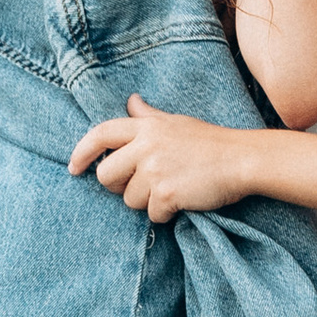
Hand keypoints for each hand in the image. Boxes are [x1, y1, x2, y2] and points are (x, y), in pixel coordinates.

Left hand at [66, 97, 257, 222]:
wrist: (242, 159)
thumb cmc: (210, 142)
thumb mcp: (175, 122)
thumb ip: (148, 116)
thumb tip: (131, 101)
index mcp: (146, 127)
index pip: (100, 134)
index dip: (82, 152)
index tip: (74, 167)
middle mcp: (145, 147)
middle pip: (106, 176)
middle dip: (119, 186)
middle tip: (141, 186)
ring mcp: (155, 171)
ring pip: (129, 200)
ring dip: (148, 202)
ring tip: (172, 189)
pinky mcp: (166, 194)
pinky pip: (152, 214)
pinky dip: (166, 214)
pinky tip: (184, 200)